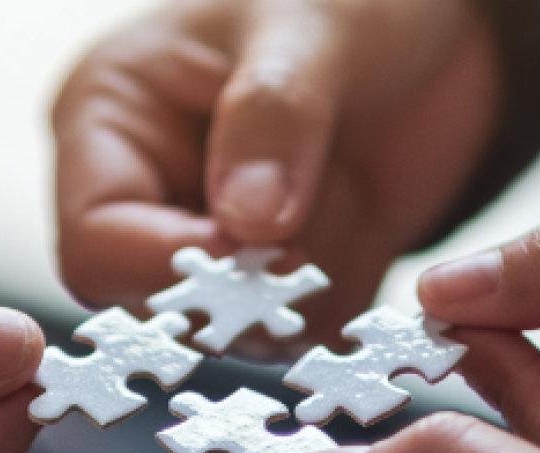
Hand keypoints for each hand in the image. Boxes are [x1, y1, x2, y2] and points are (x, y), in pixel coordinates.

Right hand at [51, 0, 499, 356]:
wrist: (444, 33)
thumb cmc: (358, 2)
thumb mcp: (311, 28)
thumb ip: (274, 114)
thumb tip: (247, 222)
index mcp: (110, 121)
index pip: (95, 240)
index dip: (171, 264)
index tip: (265, 240)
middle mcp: (150, 195)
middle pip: (160, 305)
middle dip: (254, 276)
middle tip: (322, 219)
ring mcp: (218, 248)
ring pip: (245, 330)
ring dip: (314, 273)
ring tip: (350, 181)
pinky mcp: (286, 283)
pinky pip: (309, 332)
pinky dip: (351, 285)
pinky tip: (369, 209)